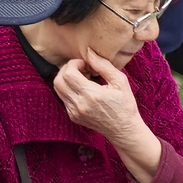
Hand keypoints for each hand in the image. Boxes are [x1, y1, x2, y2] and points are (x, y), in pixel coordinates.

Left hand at [51, 50, 161, 180]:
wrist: (123, 130)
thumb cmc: (125, 104)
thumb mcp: (120, 81)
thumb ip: (103, 65)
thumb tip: (89, 52)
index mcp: (91, 95)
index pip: (68, 74)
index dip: (73, 63)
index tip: (84, 63)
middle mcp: (79, 104)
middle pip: (58, 81)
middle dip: (66, 69)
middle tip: (80, 68)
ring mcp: (74, 112)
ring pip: (57, 89)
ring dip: (66, 79)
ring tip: (81, 78)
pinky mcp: (73, 117)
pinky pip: (63, 98)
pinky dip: (68, 89)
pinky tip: (83, 89)